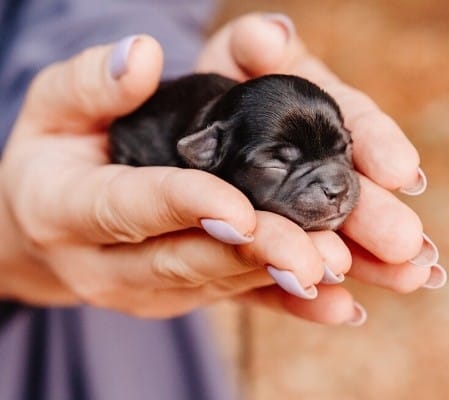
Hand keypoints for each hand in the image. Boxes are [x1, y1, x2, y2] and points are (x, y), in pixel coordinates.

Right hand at [0, 36, 349, 317]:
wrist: (49, 223)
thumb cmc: (55, 152)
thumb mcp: (55, 105)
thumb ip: (92, 84)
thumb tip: (140, 56)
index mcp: (67, 209)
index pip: (132, 207)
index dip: (187, 206)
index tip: (242, 209)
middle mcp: (109, 265)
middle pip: (188, 259)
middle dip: (257, 255)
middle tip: (318, 254)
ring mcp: (149, 288)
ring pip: (223, 281)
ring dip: (283, 274)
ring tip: (340, 265)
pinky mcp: (186, 293)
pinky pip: (239, 299)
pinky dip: (290, 303)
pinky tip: (340, 306)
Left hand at [197, 13, 446, 323]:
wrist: (146, 142)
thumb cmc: (181, 88)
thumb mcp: (224, 56)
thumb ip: (248, 47)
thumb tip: (273, 37)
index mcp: (305, 106)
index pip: (350, 117)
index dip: (376, 141)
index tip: (401, 172)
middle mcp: (303, 158)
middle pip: (346, 185)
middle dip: (375, 214)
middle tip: (409, 244)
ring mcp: (284, 207)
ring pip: (326, 233)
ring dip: (367, 259)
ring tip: (412, 280)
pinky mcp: (255, 247)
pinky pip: (281, 272)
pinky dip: (311, 294)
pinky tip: (347, 311)